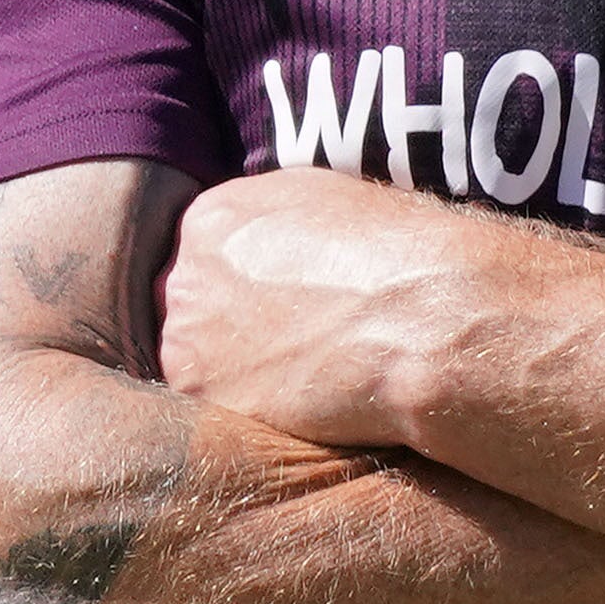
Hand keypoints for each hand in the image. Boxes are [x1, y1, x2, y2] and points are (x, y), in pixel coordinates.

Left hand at [161, 169, 507, 448]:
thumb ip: (276, 220)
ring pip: (197, 357)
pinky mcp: (202, 397)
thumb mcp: (329, 198)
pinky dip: (251, 405)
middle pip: (193, 304)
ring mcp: (186, 340)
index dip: (247, 278)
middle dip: (232, 321)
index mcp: (213, 218)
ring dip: (237, 367)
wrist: (419, 321)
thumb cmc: (395, 253)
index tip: (282, 297)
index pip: (208, 252)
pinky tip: (300, 397)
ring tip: (301, 369)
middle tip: (291, 336)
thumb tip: (274, 245)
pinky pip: (216, 404)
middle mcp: (185, 274)